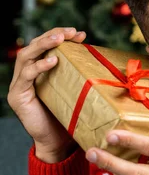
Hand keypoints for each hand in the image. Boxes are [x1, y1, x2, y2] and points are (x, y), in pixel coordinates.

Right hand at [7, 27, 85, 162]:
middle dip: (53, 35)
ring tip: (60, 40)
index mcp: (40, 71)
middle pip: (34, 46)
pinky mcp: (17, 96)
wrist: (59, 143)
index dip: (60, 36)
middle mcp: (26, 75)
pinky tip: (52, 61)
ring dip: (43, 44)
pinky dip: (39, 66)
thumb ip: (81, 75)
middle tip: (71, 31)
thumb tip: (104, 60)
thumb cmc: (71, 117)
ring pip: (26, 56)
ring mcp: (19, 85)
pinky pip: (26, 76)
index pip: (46, 47)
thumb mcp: (77, 91)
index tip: (80, 34)